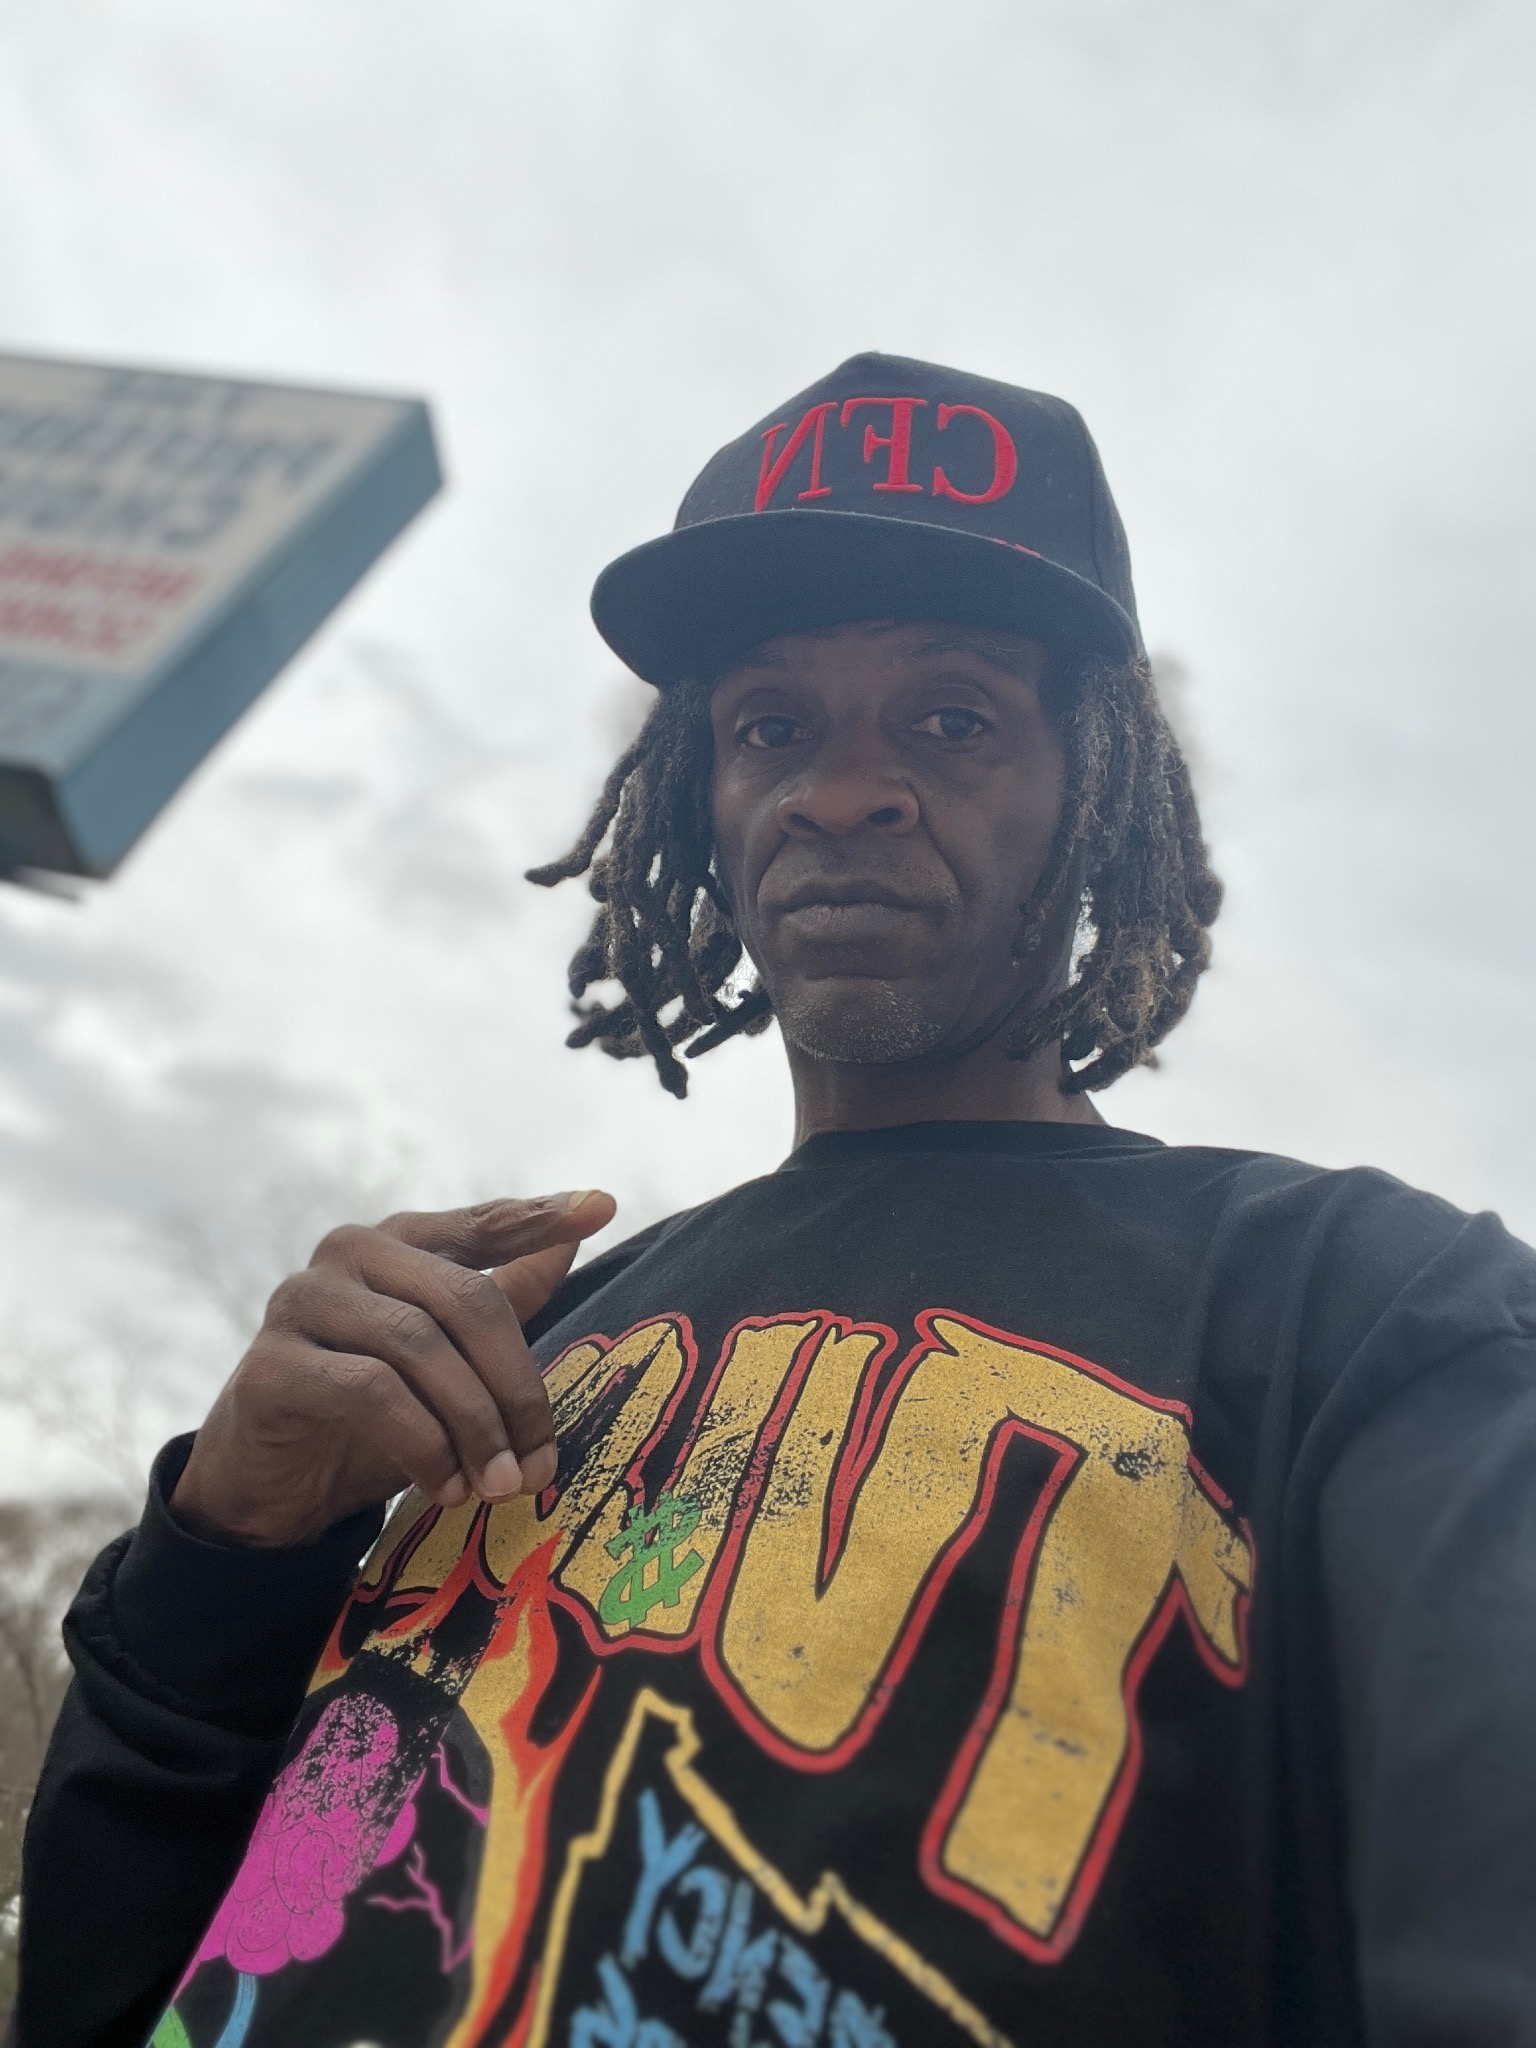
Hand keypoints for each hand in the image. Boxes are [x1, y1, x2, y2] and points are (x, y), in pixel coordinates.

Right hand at [169, 1190, 615, 1547]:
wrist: (275, 1491)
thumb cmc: (373, 1416)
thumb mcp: (450, 1362)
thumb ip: (502, 1300)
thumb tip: (572, 1240)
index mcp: (399, 1243)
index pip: (482, 1224)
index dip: (539, 1218)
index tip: (600, 1207)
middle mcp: (348, 1254)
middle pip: (465, 1301)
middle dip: (515, 1388)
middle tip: (541, 1463)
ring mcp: (302, 1301)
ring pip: (420, 1346)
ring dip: (473, 1425)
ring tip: (496, 1485)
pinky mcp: (272, 1365)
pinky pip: (370, 1390)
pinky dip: (422, 1442)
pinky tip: (442, 1485)